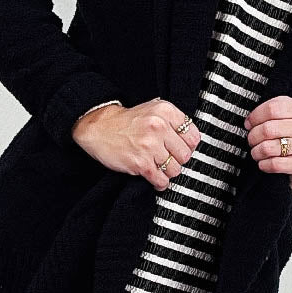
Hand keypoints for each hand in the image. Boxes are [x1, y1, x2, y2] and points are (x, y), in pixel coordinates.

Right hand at [72, 98, 199, 190]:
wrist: (98, 128)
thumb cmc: (126, 121)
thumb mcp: (152, 110)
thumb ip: (172, 121)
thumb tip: (191, 140)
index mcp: (165, 111)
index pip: (193, 136)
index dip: (188, 145)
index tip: (180, 148)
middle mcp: (159, 127)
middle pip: (185, 155)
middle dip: (177, 160)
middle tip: (167, 158)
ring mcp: (150, 146)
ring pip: (175, 169)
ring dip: (167, 172)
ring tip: (158, 166)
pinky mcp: (141, 163)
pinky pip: (161, 180)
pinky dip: (160, 183)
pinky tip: (155, 178)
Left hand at [243, 96, 291, 189]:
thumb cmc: (290, 131)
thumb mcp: (283, 114)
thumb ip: (268, 111)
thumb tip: (250, 122)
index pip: (273, 108)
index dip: (255, 117)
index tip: (249, 124)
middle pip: (269, 129)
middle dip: (253, 136)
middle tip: (252, 139)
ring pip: (269, 148)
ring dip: (257, 151)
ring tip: (257, 151)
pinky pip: (275, 164)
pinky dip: (264, 164)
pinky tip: (264, 162)